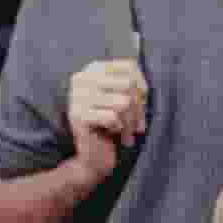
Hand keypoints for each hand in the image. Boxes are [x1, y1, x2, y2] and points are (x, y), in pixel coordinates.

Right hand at [68, 59, 147, 178]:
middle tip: (139, 125)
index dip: (143, 85)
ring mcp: (78, 96)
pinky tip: (113, 132)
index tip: (144, 103)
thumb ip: (134, 86)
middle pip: (129, 84)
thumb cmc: (113, 124)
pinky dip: (119, 128)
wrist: (93, 155)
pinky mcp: (78, 115)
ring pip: (124, 102)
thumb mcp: (123, 99)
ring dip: (131, 121)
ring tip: (128, 132)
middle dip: (140, 107)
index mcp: (94, 69)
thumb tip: (145, 86)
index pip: (130, 66)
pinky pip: (113, 117)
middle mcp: (83, 78)